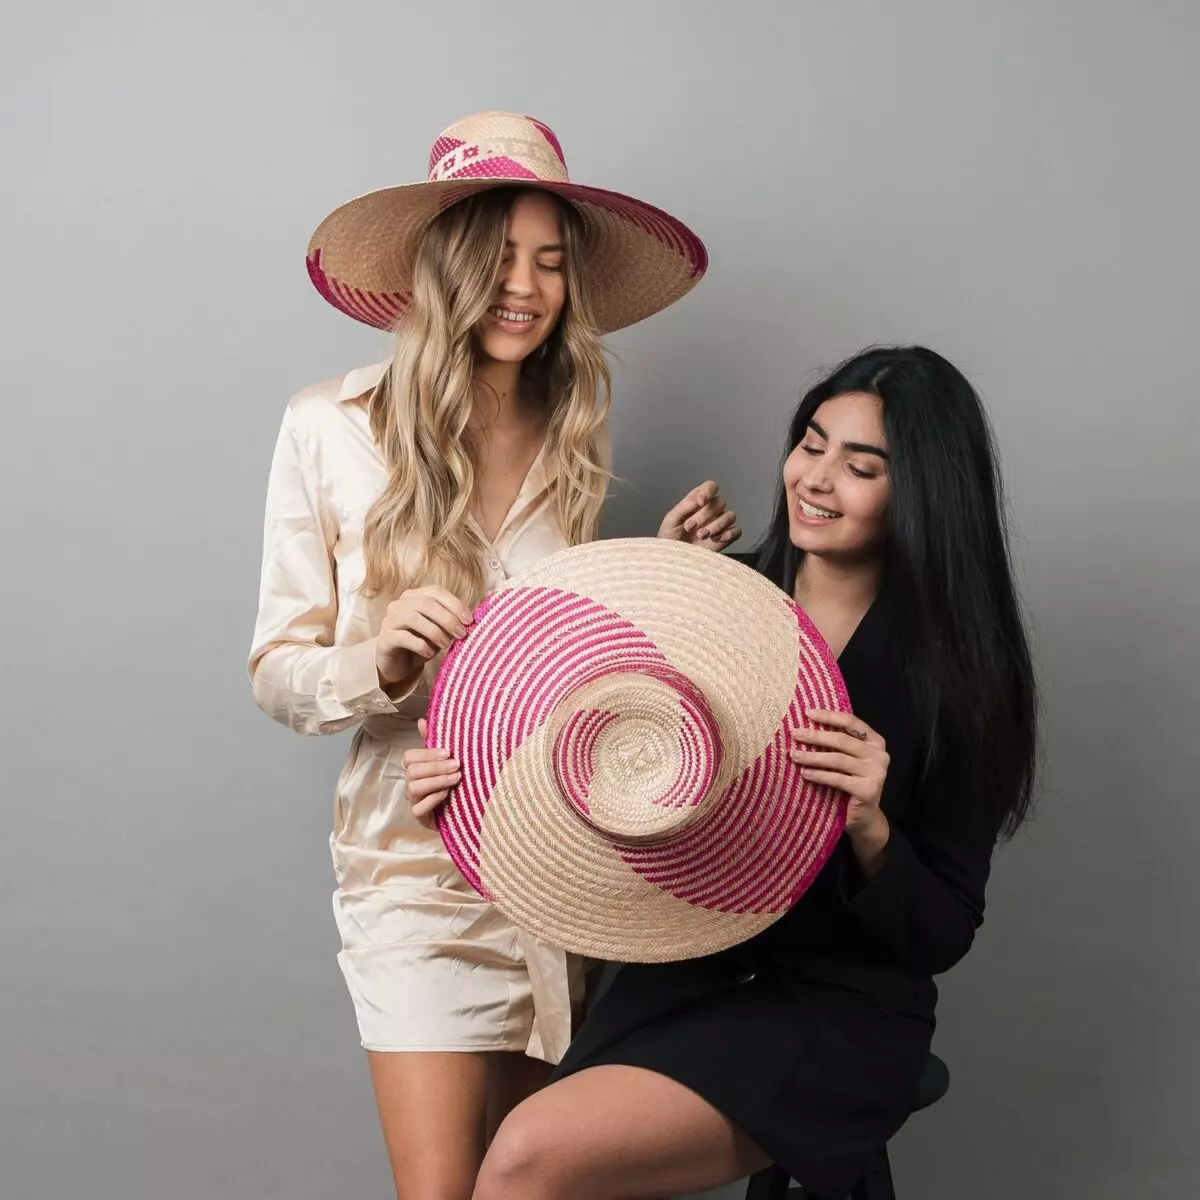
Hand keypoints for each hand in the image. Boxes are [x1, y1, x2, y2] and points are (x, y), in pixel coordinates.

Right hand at [376, 586, 473, 688]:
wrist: (396, 665)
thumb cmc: (420, 644)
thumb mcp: (438, 631)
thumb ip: (449, 623)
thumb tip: (469, 623)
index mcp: (414, 596)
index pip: (436, 591)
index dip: (454, 604)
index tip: (469, 620)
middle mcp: (400, 604)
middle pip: (426, 603)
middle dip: (447, 618)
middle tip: (461, 634)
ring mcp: (390, 620)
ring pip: (413, 617)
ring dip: (434, 631)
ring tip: (446, 644)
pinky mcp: (384, 638)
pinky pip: (402, 637)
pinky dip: (420, 645)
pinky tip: (430, 653)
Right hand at [402, 718, 460, 827]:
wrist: (460, 810)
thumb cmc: (450, 782)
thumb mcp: (444, 761)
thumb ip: (433, 742)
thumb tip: (422, 720)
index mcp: (415, 768)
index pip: (409, 757)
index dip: (427, 754)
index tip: (448, 752)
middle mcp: (411, 784)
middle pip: (412, 771)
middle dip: (436, 767)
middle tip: (457, 765)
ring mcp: (413, 800)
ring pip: (414, 788)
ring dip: (436, 781)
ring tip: (456, 779)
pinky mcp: (419, 817)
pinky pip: (418, 808)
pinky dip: (433, 799)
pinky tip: (446, 794)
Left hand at [657, 481, 740, 550]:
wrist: (673, 559)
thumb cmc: (670, 538)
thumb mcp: (672, 519)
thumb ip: (685, 506)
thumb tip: (699, 498)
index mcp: (698, 501)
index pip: (711, 487)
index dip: (708, 492)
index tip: (700, 502)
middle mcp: (711, 510)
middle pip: (720, 503)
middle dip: (704, 516)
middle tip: (690, 527)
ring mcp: (720, 523)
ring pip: (730, 516)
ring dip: (715, 526)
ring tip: (701, 536)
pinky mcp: (727, 537)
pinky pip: (737, 531)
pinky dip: (727, 534)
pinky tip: (714, 539)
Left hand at [791, 710, 890, 872]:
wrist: (864, 817)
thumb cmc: (851, 782)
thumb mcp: (847, 759)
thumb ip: (837, 743)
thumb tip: (805, 724)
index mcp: (875, 741)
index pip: (850, 722)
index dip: (828, 716)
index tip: (807, 713)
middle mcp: (879, 754)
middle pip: (842, 740)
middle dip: (815, 736)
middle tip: (795, 734)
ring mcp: (876, 772)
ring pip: (837, 759)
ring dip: (812, 757)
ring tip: (794, 755)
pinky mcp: (869, 789)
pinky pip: (837, 779)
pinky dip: (818, 775)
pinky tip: (804, 773)